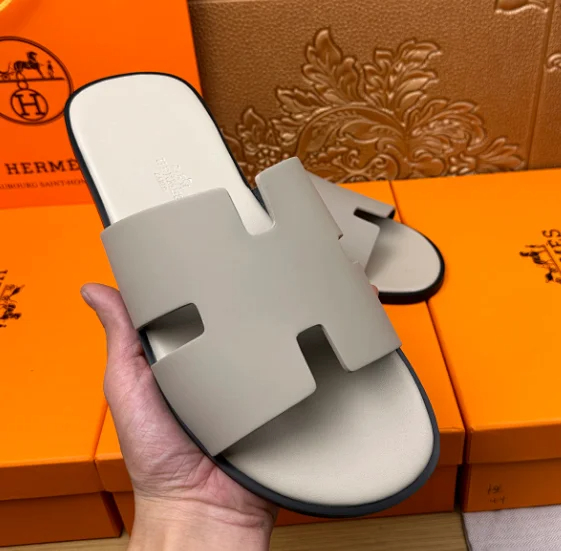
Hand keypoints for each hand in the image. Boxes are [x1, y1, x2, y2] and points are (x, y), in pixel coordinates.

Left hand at [81, 283, 275, 550]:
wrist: (204, 504)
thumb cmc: (160, 455)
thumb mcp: (128, 386)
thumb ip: (120, 340)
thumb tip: (96, 292)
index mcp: (179, 355)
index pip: (187, 304)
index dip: (192, 278)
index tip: (200, 249)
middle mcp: (215, 362)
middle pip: (229, 315)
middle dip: (237, 293)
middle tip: (247, 263)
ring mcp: (248, 378)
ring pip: (260, 335)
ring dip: (268, 319)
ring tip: (276, 290)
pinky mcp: (274, 394)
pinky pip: (284, 366)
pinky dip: (290, 350)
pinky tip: (296, 329)